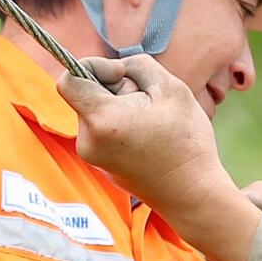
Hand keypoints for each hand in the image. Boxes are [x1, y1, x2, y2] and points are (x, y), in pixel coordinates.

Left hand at [58, 55, 227, 219]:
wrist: (193, 195)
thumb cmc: (187, 142)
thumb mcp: (172, 88)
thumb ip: (137, 64)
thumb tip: (117, 68)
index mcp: (102, 120)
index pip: (68, 80)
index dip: (94, 66)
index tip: (122, 75)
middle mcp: (88, 141)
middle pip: (87, 95)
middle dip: (115, 90)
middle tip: (150, 105)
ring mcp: (92, 157)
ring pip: (97, 113)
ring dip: (120, 108)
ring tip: (152, 125)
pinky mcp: (101, 166)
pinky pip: (104, 132)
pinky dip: (122, 127)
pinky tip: (149, 140)